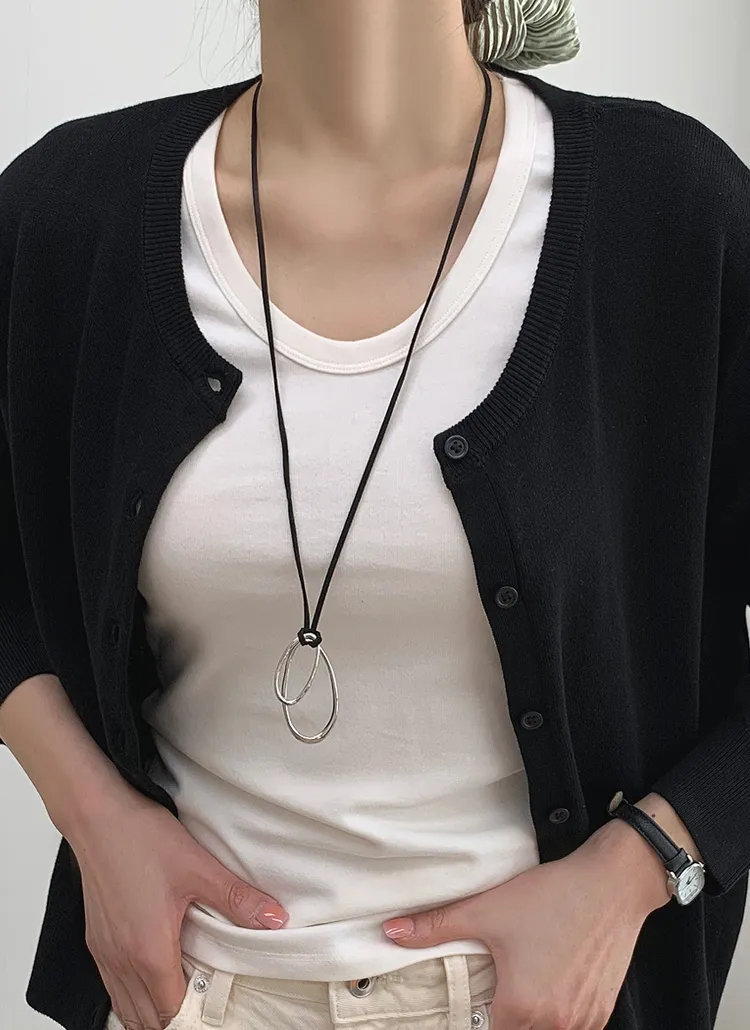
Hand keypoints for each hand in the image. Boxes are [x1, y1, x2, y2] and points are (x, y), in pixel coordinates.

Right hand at [67, 778, 287, 1029]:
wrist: (97, 816)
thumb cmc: (142, 839)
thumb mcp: (198, 867)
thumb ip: (236, 899)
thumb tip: (275, 919)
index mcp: (149, 952)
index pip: (172, 1013)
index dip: (196, 1019)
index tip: (218, 1012)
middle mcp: (122, 961)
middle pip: (147, 1020)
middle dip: (176, 1021)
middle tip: (205, 1007)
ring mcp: (105, 953)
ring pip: (126, 1007)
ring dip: (153, 1013)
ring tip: (184, 998)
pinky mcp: (97, 940)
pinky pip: (114, 987)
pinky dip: (134, 996)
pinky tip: (153, 978)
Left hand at [382, 818, 668, 1029]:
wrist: (612, 884)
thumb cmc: (551, 897)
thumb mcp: (487, 909)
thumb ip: (435, 926)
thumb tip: (389, 932)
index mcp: (522, 1008)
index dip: (477, 1025)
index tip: (478, 1010)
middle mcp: (557, 1024)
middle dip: (503, 1022)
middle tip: (499, 994)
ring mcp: (584, 1021)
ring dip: (532, 1022)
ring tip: (522, 992)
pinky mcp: (603, 1011)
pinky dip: (559, 1019)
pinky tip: (550, 990)